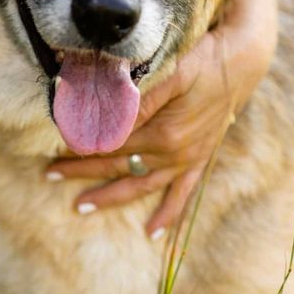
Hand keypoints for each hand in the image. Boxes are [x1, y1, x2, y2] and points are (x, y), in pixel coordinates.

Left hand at [47, 0, 276, 239]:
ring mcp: (188, 159)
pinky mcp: (200, 158)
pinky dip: (169, 215)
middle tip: (49, 176)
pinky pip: (183, 194)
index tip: (53, 150)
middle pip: (119, 165)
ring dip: (111, 197)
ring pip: (141, 184)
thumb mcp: (172, 71)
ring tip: (80, 207)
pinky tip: (154, 234)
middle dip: (82, 172)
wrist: (244, 61)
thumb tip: (105, 120)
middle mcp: (175, 152)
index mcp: (164, 132)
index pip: (111, 144)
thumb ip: (140, 99)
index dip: (81, 148)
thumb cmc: (204, 58)